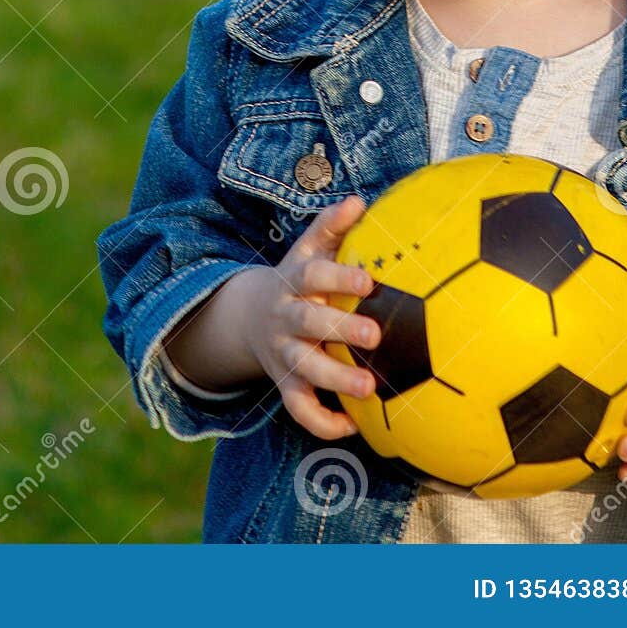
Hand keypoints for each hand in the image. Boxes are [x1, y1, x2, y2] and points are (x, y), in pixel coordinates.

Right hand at [241, 195, 380, 440]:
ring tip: (369, 389)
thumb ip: (331, 227)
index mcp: (294, 282)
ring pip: (303, 368)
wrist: (251, 316)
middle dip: (340, 329)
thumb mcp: (308, 250)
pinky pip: (298, 408)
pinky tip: (354, 425)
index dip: (338, 277)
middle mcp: (285, 317)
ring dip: (335, 379)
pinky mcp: (285, 383)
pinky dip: (322, 421)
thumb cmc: (299, 279)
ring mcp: (283, 352)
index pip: (313, 276)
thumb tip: (358, 202)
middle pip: (308, 323)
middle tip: (375, 335)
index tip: (368, 280)